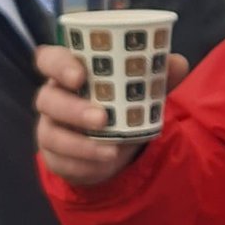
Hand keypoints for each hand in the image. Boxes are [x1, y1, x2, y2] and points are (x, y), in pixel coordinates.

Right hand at [35, 45, 188, 184]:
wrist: (116, 145)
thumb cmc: (122, 103)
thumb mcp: (142, 88)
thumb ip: (159, 74)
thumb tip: (178, 63)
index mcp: (70, 70)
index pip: (49, 59)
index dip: (58, 65)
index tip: (80, 75)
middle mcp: (53, 96)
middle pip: (46, 98)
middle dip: (72, 109)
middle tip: (102, 118)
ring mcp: (50, 127)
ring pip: (50, 134)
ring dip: (79, 144)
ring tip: (111, 150)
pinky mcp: (54, 155)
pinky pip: (60, 161)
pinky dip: (83, 164)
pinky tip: (104, 163)